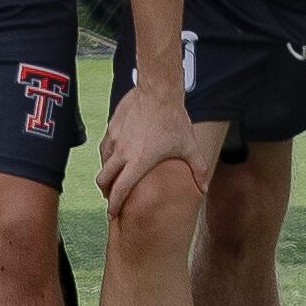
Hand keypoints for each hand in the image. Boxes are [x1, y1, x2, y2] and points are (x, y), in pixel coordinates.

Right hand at [96, 74, 208, 213]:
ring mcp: (115, 138)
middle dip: (105, 192)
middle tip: (111, 197)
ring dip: (106, 173)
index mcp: (138, 162)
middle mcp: (122, 152)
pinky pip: (104, 146)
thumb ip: (198, 169)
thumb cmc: (173, 119)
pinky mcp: (111, 126)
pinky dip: (107, 155)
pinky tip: (115, 155)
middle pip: (103, 179)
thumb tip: (203, 188)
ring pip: (102, 162)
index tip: (112, 214)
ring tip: (114, 177)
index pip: (120, 190)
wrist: (158, 91)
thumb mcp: (188, 146)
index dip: (114, 205)